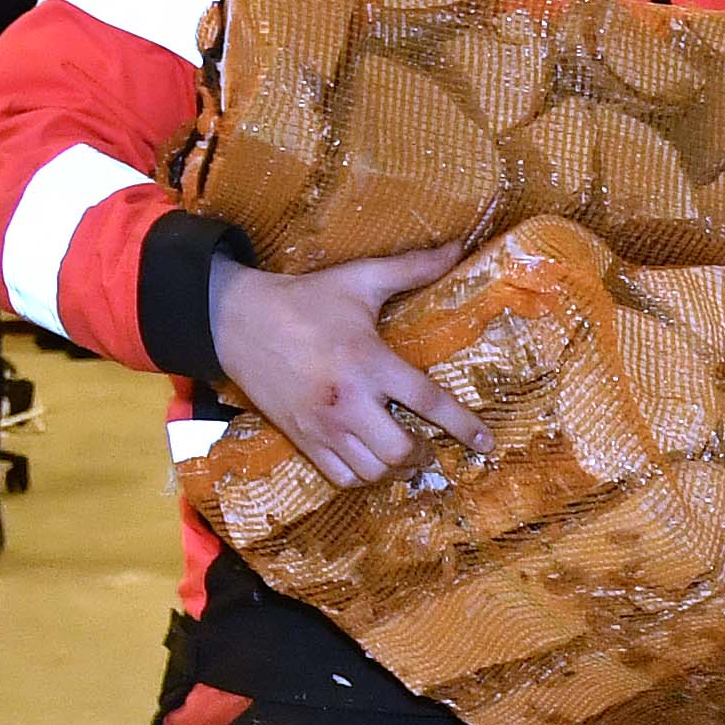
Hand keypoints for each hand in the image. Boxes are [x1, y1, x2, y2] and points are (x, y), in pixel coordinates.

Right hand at [210, 243, 487, 484]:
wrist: (237, 321)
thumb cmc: (304, 299)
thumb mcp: (359, 279)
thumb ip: (411, 267)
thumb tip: (457, 247)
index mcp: (368, 362)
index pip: (428, 402)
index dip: (463, 426)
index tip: (487, 443)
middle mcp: (348, 400)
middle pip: (400, 451)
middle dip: (424, 453)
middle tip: (429, 443)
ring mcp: (323, 425)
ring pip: (372, 471)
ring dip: (394, 467)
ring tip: (401, 452)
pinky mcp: (301, 439)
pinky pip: (341, 477)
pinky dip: (362, 476)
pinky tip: (369, 458)